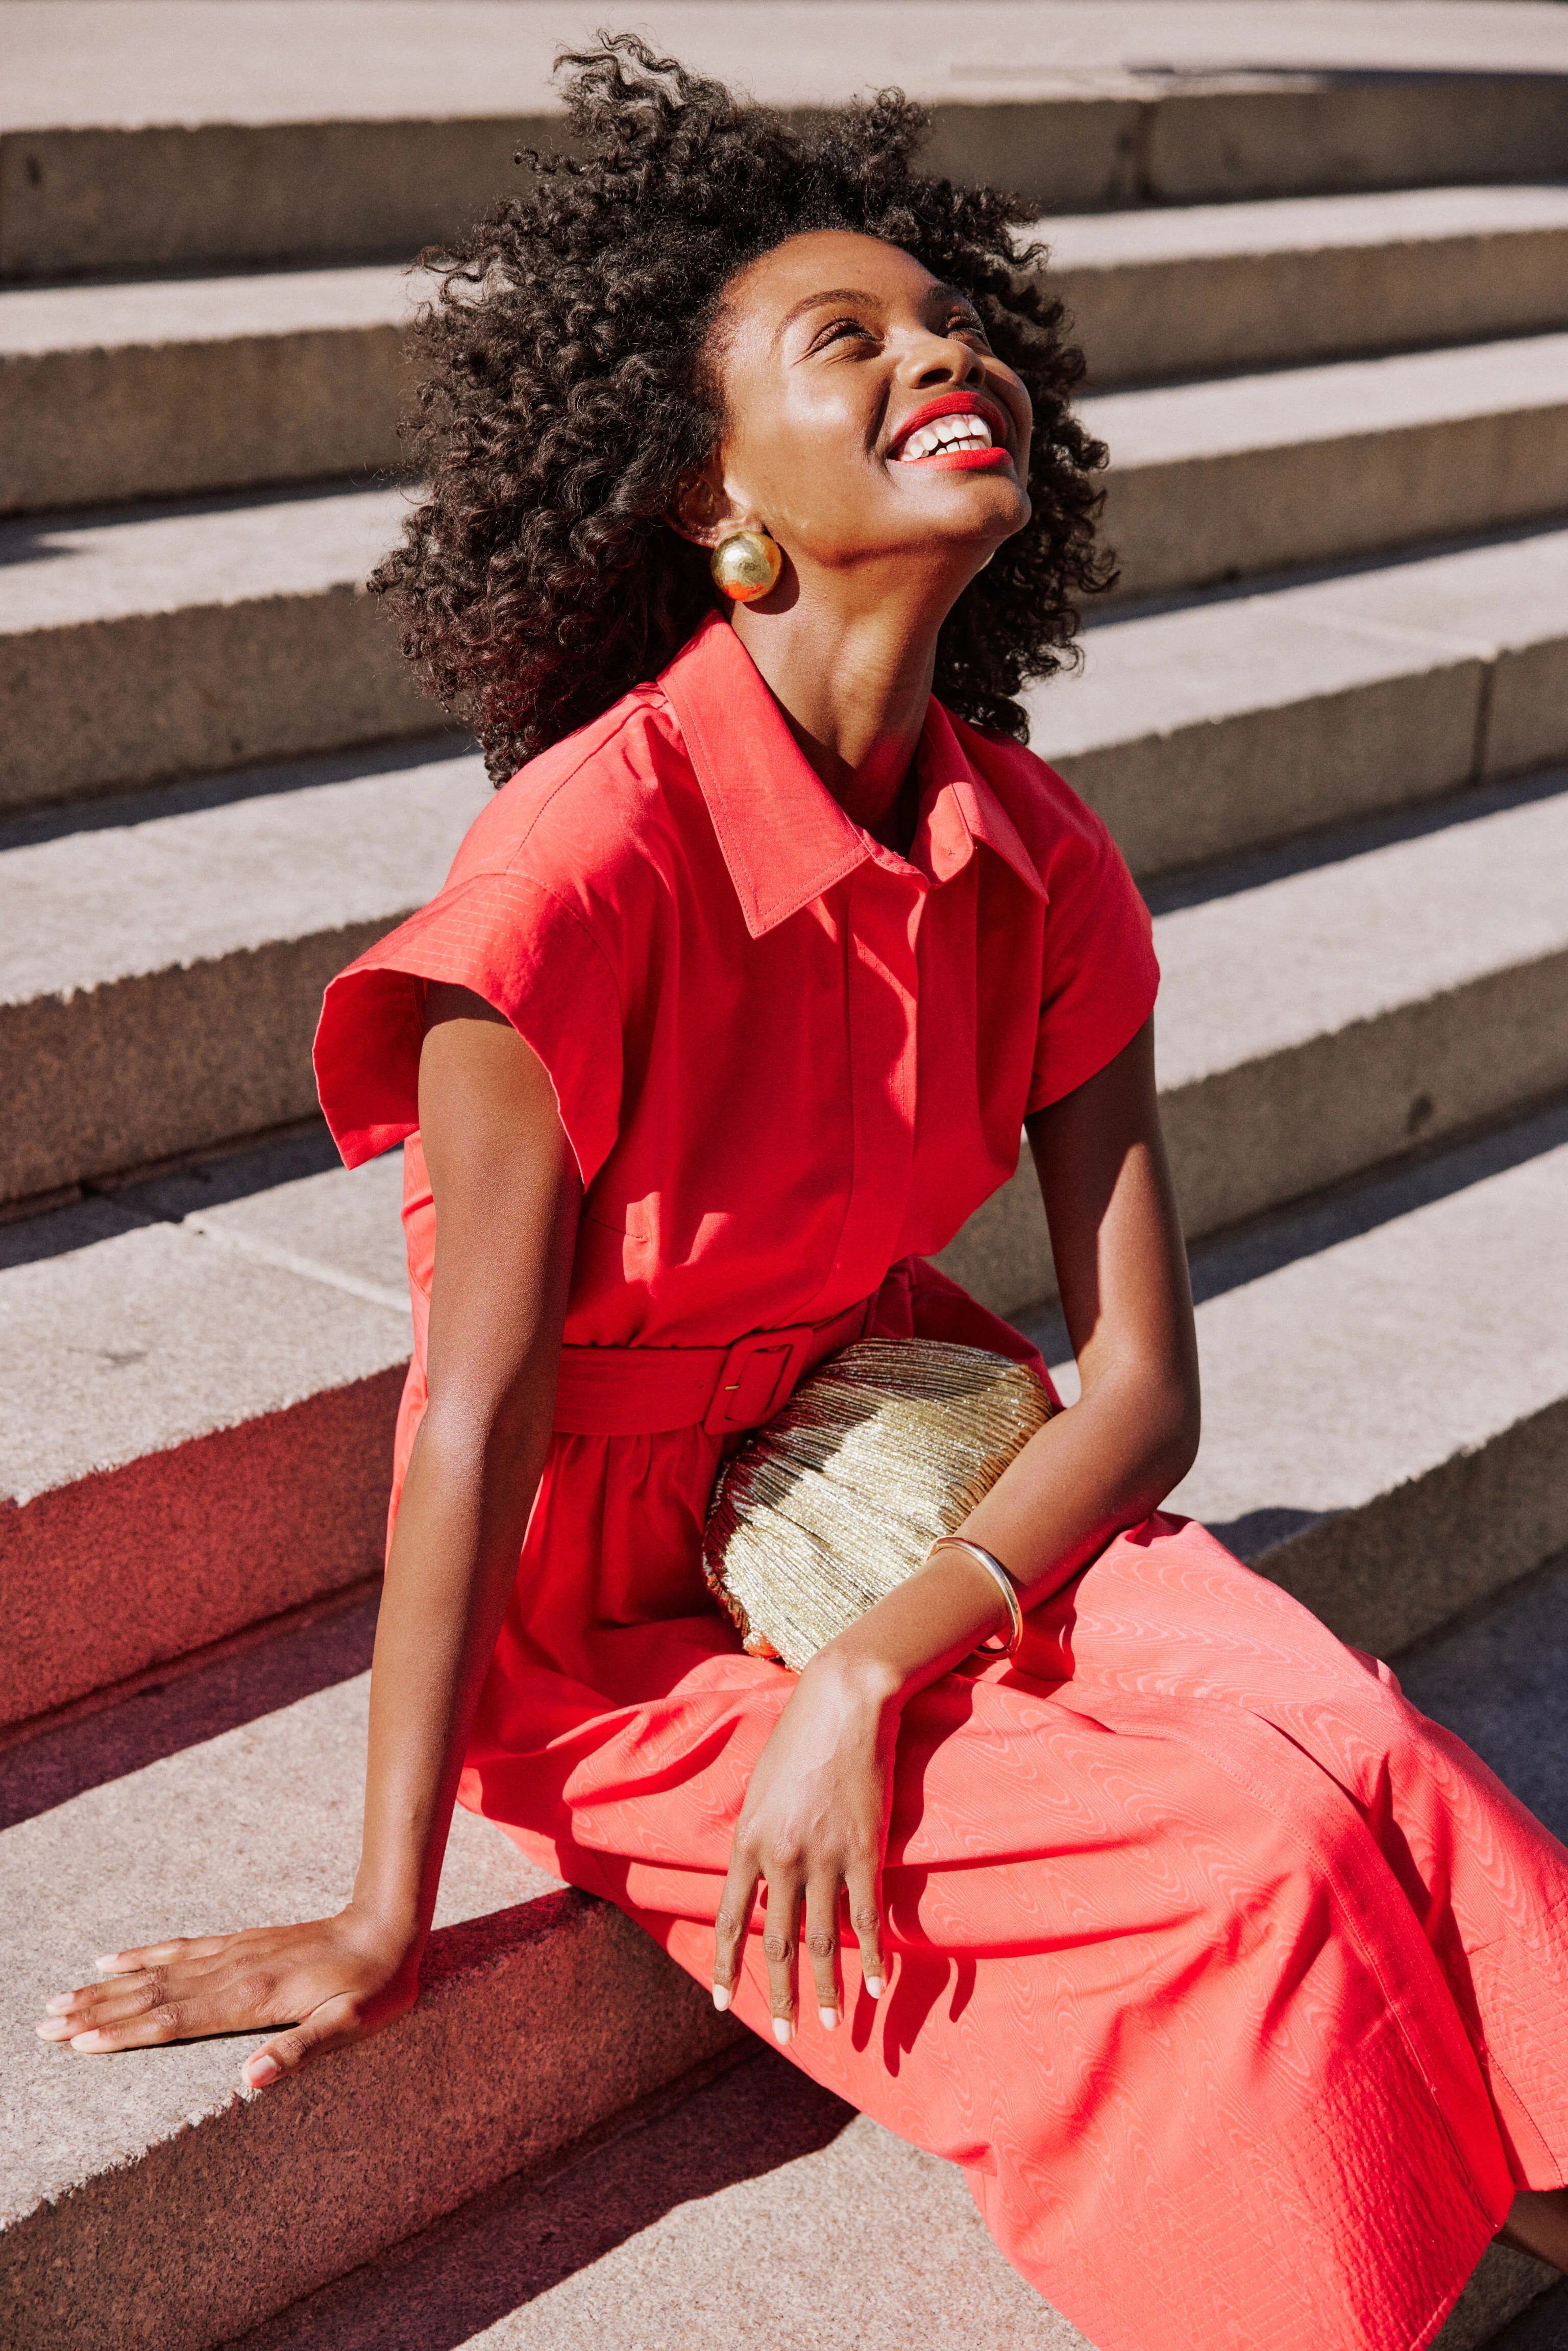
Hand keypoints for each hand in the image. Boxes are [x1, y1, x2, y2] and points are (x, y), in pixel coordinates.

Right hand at [34, 1909, 422, 2088]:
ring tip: (61, 1998)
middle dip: (97, 2013)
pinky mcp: (240, 1943)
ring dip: (108, 1988)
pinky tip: (114, 1961)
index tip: (80, 2043)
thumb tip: (250, 2078)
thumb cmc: (374, 1985)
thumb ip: (301, 2052)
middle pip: (153, 1997)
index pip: (177, 2020)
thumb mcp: (351, 2026)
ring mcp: (234, 1954)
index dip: (127, 2033)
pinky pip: (181, 1948)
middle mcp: (234, 1972)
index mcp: (254, 1999)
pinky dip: (143, 1955)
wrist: (388, 1924)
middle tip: (44, 2025)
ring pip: (158, 1973)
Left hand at [713, 1651, 895, 2042]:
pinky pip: (867, 1917)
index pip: (731, 1919)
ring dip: (827, 1987)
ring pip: (824, 1940)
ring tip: (831, 2023)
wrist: (842, 1704)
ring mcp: (823, 1856)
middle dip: (781, 1992)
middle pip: (779, 1941)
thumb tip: (759, 1885)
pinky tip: (879, 1986)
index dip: (727, 1966)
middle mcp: (781, 1856)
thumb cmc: (798, 1739)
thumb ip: (756, 1839)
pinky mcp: (864, 1850)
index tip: (724, 2004)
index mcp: (747, 1841)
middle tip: (787, 2034)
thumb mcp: (760, 1790)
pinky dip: (874, 1956)